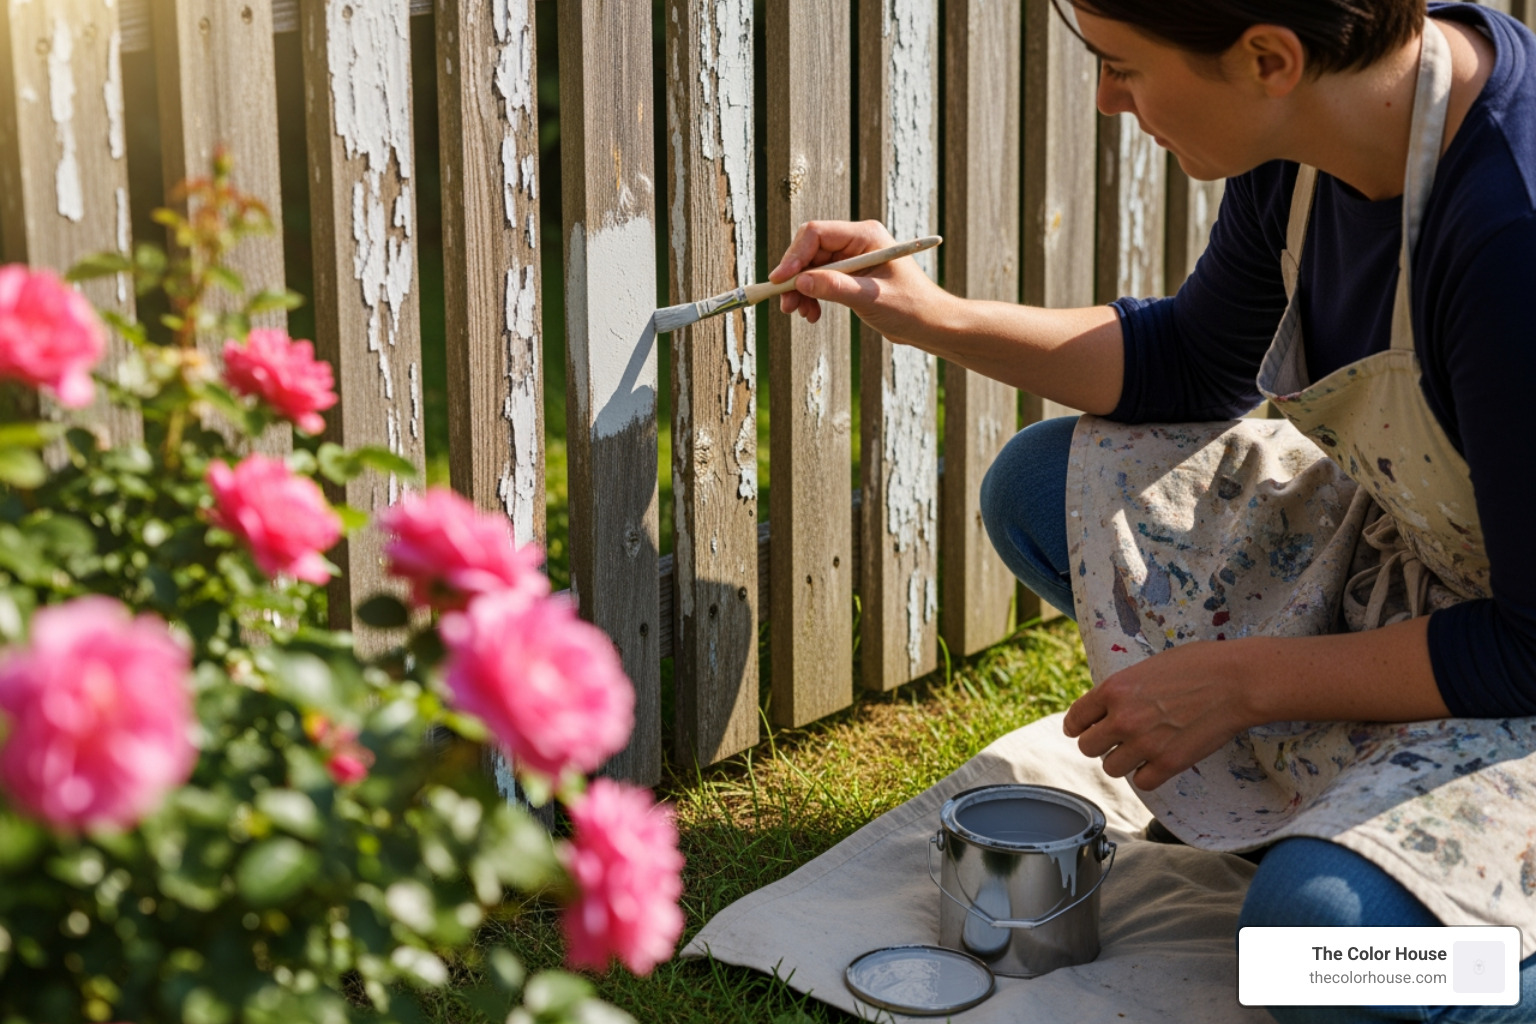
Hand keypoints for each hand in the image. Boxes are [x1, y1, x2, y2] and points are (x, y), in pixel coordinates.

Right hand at [768, 219, 952, 345]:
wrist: (931, 324)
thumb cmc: (911, 308)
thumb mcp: (871, 298)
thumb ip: (835, 288)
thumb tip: (800, 281)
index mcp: (866, 236)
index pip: (817, 233)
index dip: (795, 255)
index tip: (782, 281)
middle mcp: (856, 242)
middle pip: (810, 251)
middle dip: (795, 277)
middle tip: (786, 304)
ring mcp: (852, 258)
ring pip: (811, 267)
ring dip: (801, 290)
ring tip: (801, 313)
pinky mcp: (850, 275)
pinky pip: (820, 280)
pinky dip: (812, 296)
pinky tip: (813, 314)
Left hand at [1062, 640, 1258, 790]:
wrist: (1238, 681)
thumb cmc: (1199, 665)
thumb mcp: (1147, 667)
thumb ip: (1123, 689)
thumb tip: (1109, 707)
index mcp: (1113, 689)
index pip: (1076, 718)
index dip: (1078, 726)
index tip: (1083, 729)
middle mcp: (1122, 718)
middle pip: (1087, 748)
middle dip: (1100, 744)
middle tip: (1116, 740)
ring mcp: (1145, 743)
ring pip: (1110, 768)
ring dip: (1122, 761)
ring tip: (1140, 749)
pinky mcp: (1169, 764)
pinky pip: (1141, 782)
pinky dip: (1147, 775)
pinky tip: (1157, 762)